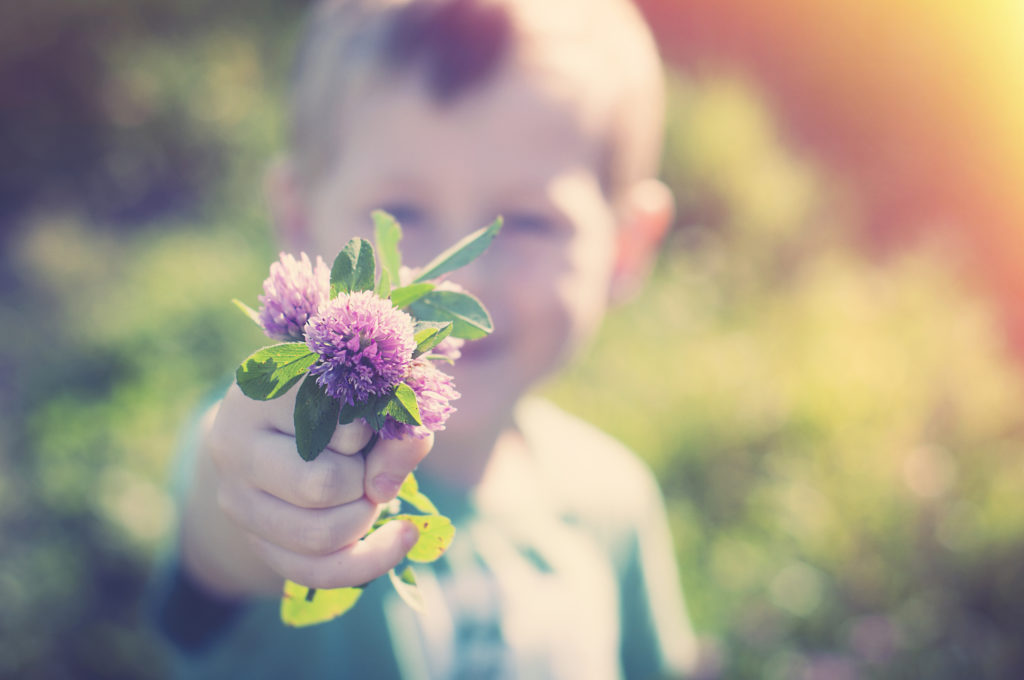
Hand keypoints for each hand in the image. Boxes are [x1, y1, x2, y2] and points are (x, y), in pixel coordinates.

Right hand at [181, 384, 431, 596]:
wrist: (294, 418)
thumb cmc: (344, 397)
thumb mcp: (378, 394)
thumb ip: (398, 425)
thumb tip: (382, 490)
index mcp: (264, 391)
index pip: (336, 427)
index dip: (368, 432)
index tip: (362, 419)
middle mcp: (233, 443)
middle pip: (322, 486)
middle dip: (365, 481)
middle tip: (366, 461)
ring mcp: (234, 496)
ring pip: (319, 536)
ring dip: (363, 516)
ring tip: (366, 489)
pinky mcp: (252, 538)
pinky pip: (314, 571)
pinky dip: (368, 560)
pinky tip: (401, 536)